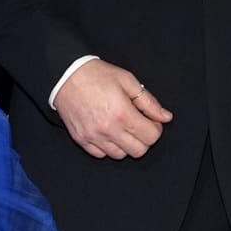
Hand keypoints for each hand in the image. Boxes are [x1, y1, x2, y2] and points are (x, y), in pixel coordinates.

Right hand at [54, 60, 171, 159]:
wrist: (66, 75)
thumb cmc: (96, 75)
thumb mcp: (127, 80)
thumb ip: (149, 102)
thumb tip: (165, 117)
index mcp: (122, 113)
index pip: (151, 136)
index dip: (156, 128)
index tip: (151, 119)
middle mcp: (108, 129)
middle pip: (139, 151)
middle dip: (144, 138)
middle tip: (139, 124)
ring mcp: (93, 137)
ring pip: (120, 155)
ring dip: (126, 144)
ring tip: (122, 126)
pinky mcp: (81, 140)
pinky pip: (101, 154)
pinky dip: (108, 146)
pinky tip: (108, 131)